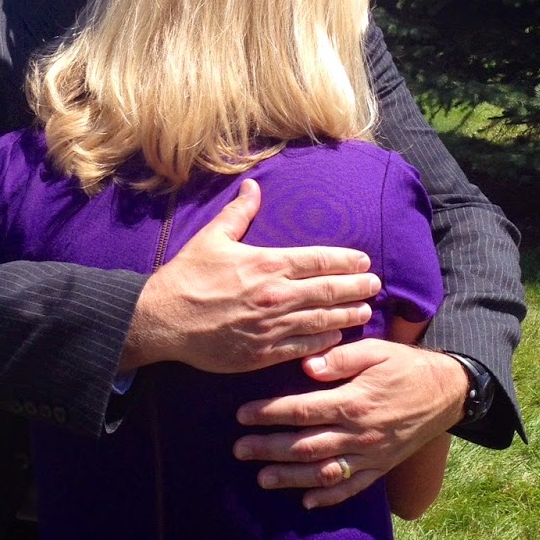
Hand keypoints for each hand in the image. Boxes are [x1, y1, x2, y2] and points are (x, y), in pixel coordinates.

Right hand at [119, 179, 381, 373]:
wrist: (163, 320)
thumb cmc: (186, 277)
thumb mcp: (212, 238)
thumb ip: (239, 213)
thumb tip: (252, 186)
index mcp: (267, 264)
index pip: (319, 260)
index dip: (346, 261)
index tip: (364, 262)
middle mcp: (276, 295)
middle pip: (329, 290)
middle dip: (356, 287)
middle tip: (375, 286)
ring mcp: (272, 326)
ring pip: (322, 320)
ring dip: (347, 315)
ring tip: (365, 311)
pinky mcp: (263, 353)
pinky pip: (303, 347)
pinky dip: (324, 341)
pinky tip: (337, 336)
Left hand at [232, 339, 465, 508]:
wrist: (446, 392)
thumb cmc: (405, 366)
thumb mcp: (376, 350)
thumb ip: (342, 358)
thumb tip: (308, 365)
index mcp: (353, 402)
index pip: (302, 410)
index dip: (269, 413)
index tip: (242, 415)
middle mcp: (359, 433)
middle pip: (305, 445)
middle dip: (269, 449)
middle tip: (239, 450)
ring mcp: (370, 455)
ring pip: (324, 472)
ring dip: (290, 477)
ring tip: (262, 478)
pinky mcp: (381, 467)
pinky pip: (352, 487)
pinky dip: (329, 497)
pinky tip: (306, 501)